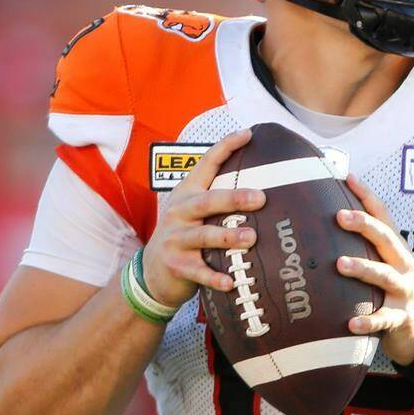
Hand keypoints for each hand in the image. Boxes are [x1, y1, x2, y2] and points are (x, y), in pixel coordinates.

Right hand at [141, 130, 265, 307]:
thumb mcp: (193, 212)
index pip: (206, 164)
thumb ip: (218, 197)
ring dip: (228, 237)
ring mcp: (176, 240)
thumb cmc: (184, 236)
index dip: (225, 147)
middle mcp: (180, 213)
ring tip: (251, 237)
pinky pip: (199, 271)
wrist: (150, 273)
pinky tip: (231, 281)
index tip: (248, 134)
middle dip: (233, 198)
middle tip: (260, 198)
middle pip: (207, 202)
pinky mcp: (176, 265)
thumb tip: (263, 184)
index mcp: (187, 194)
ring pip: (204, 236)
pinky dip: (215, 277)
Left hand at [335, 174, 413, 366]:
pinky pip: (383, 319)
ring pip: (384, 276)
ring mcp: (404, 290)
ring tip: (340, 265)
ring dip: (363, 269)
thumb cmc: (390, 289)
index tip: (348, 177)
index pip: (383, 216)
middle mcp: (403, 264)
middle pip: (386, 239)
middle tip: (339, 217)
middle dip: (365, 226)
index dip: (367, 196)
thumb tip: (326, 220)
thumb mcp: (383, 262)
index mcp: (396, 248)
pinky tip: (351, 323)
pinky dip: (368, 321)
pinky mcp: (401, 317)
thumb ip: (363, 245)